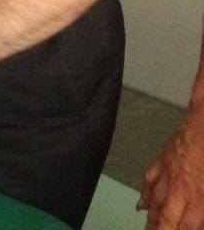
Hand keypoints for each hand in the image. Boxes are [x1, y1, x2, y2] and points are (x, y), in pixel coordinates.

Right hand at [139, 104, 203, 229]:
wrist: (203, 121)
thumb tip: (199, 216)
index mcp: (198, 195)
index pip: (186, 226)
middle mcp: (179, 188)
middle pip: (166, 219)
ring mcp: (166, 173)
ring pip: (154, 202)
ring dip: (151, 220)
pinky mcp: (161, 160)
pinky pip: (149, 181)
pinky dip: (144, 195)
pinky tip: (141, 205)